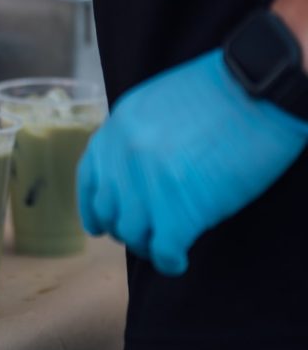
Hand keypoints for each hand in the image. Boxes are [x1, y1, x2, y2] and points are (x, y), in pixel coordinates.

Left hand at [77, 49, 307, 275]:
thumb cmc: (220, 91)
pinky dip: (169, 262)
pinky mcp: (181, 209)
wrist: (260, 87)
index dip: (94, 208)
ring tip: (166, 247)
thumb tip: (130, 174)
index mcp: (115, 131)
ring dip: (148, 246)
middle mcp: (123, 159)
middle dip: (126, 228)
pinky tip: (178, 262)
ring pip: (132, 234)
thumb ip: (135, 137)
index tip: (101, 224)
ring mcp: (149, 185)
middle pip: (111, 212)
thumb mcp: (155, 104)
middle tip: (147, 235)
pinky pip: (163, 250)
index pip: (89, 181)